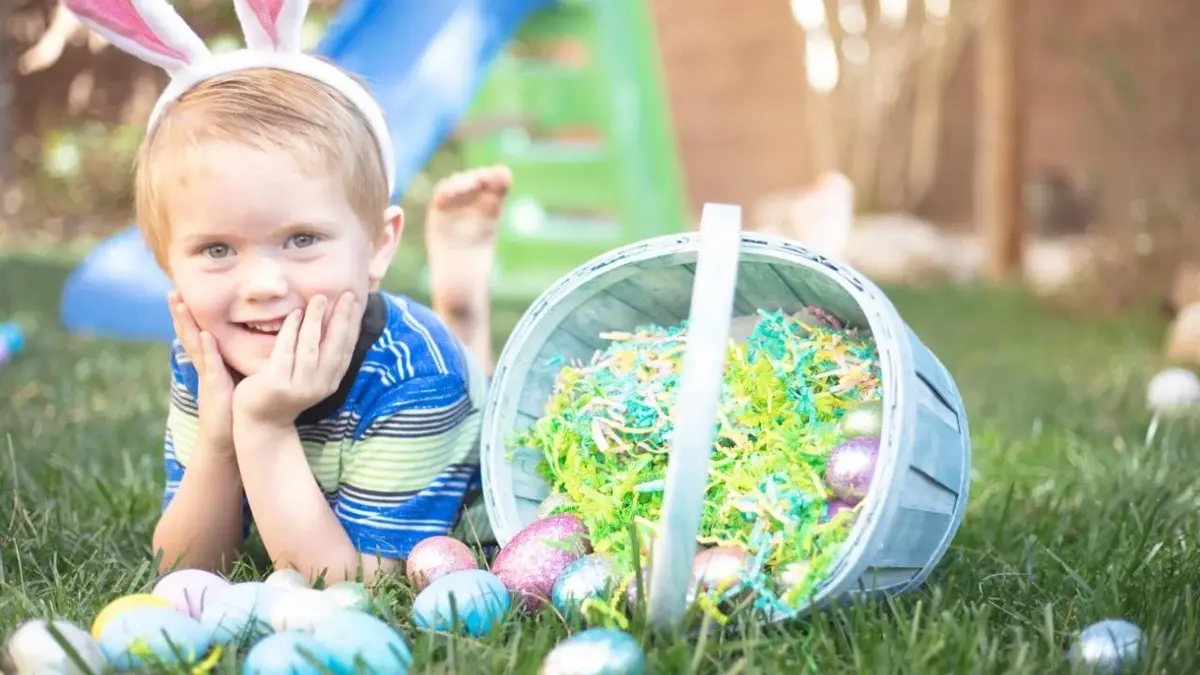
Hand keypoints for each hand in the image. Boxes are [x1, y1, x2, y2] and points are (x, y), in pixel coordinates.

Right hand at [169, 291, 234, 454]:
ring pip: (195, 344)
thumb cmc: (236, 406)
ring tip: (178, 303)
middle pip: (190, 334)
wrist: (231, 436)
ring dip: (186, 324)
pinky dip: (208, 349)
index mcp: (210, 362)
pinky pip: (211, 365)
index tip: (183, 293)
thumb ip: (239, 359)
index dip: (190, 315)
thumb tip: (255, 339)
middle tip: (172, 291)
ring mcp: (208, 375)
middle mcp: (205, 366)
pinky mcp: (216, 387)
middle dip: (180, 313)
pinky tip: (206, 335)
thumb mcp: (237, 376)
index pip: (198, 333)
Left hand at [233, 293, 359, 430]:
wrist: (260, 423)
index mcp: (331, 382)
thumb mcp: (309, 377)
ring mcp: (299, 386)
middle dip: (342, 319)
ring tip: (320, 298)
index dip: (353, 325)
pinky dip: (291, 330)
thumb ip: (321, 356)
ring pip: (311, 347)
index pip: (346, 349)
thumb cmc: (284, 393)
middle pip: (335, 347)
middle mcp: (320, 385)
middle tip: (347, 295)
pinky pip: (286, 351)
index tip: (356, 303)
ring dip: (317, 320)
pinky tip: (296, 314)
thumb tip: (332, 324)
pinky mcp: (278, 384)